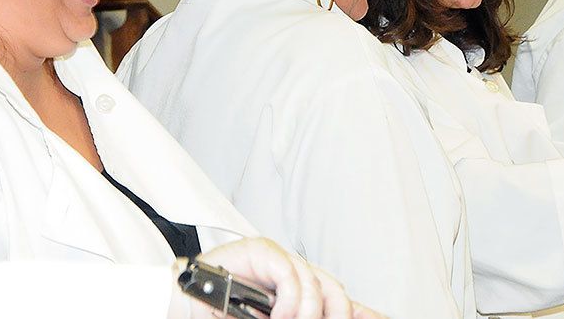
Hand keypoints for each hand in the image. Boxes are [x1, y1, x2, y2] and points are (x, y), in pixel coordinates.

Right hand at [175, 237, 362, 318]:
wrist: (184, 303)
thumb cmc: (218, 312)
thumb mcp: (271, 316)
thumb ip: (297, 314)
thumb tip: (323, 317)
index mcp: (295, 290)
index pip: (336, 297)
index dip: (359, 311)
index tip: (379, 318)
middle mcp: (291, 272)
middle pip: (333, 288)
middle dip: (336, 311)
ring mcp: (277, 259)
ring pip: (313, 283)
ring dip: (304, 311)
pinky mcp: (262, 251)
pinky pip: (290, 275)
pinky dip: (288, 300)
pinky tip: (277, 314)